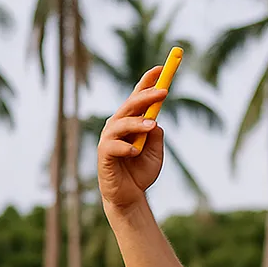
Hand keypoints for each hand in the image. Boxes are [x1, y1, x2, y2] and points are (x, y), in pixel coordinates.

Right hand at [97, 66, 167, 211]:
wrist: (129, 197)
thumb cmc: (140, 173)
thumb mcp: (156, 152)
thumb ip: (156, 136)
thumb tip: (155, 121)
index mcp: (131, 121)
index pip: (138, 96)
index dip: (148, 81)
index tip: (162, 68)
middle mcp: (118, 125)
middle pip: (131, 104)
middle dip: (147, 95)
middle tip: (164, 92)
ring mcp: (109, 139)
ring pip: (122, 122)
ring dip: (137, 122)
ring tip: (152, 126)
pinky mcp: (103, 155)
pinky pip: (112, 146)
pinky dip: (125, 147)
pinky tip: (134, 152)